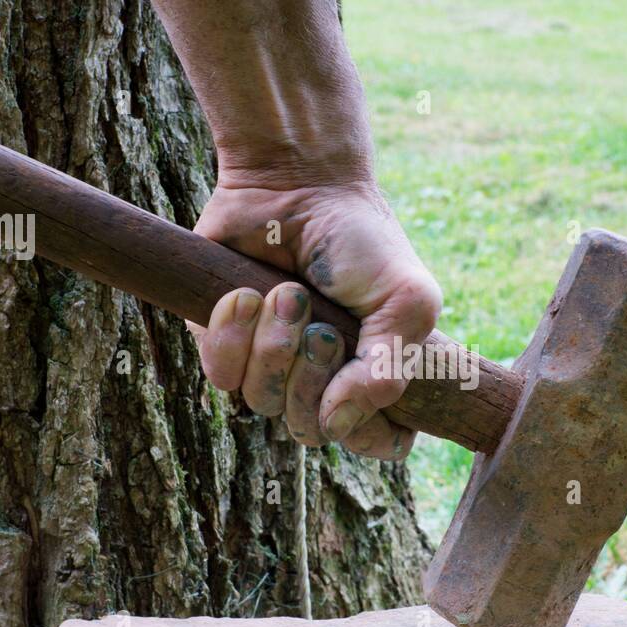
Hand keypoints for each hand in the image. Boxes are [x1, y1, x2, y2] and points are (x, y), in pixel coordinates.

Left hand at [186, 180, 441, 459]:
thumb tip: (338, 423)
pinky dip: (233, 333)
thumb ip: (388, 371)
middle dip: (315, 373)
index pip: (380, 443)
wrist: (296, 184)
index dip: (370, 430)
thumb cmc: (359, 240)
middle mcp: (323, 380)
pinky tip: (246, 293)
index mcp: (374, 376)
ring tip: (286, 293)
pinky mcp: (225, 342)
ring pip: (263, 402)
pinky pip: (220, 376)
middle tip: (322, 321)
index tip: (362, 388)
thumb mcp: (405, 301)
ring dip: (276, 345)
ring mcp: (272, 365)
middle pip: (312, 429)